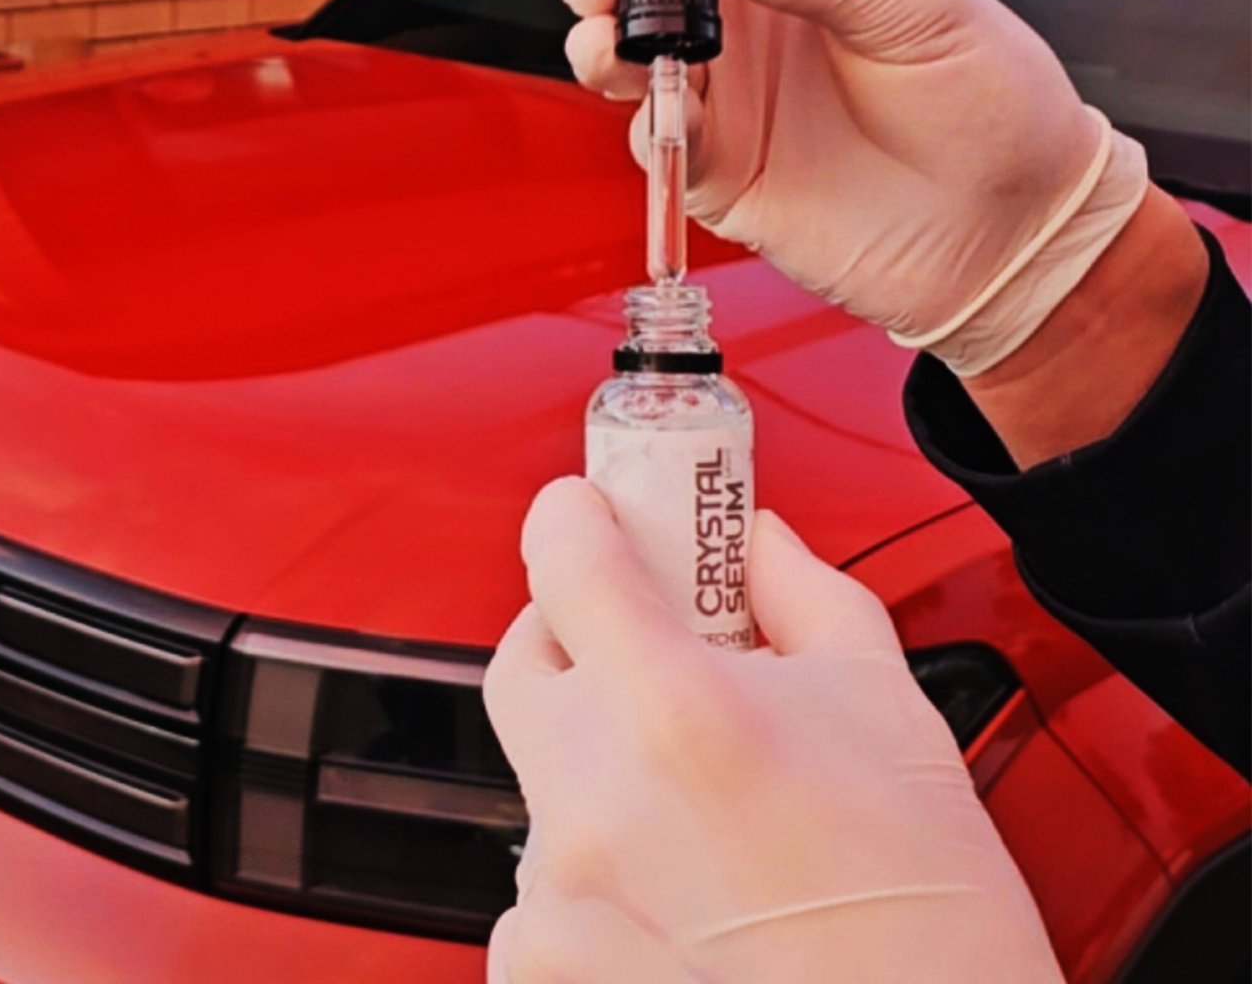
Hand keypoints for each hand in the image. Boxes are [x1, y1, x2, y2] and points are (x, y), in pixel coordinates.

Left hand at [484, 478, 1064, 983]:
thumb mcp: (892, 715)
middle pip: (523, 671)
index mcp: (681, 710)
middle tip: (632, 654)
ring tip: (698, 820)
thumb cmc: (930, 915)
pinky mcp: (545, 965)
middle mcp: (599, 796)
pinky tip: (674, 904)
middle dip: (569, 644)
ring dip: (602, 776)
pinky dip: (594, 883)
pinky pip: (540, 893)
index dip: (571, 521)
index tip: (583, 514)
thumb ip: (808, 598)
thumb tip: (761, 542)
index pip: (566, 562)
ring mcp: (562, 890)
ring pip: (545, 787)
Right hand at [555, 0, 1147, 376]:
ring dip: (599, 40)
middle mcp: (748, 10)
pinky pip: (648, 137)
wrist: (1005, 233)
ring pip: (619, 47)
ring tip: (619, 48)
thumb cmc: (987, 104)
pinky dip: (642, 124)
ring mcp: (726, 89)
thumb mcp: (911, 0)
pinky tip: (675, 118)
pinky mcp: (715, 165)